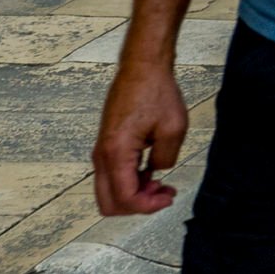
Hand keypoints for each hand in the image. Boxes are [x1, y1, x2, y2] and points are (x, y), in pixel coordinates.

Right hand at [91, 45, 189, 215]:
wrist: (141, 67)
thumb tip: (155, 173)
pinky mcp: (106, 146)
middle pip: (109, 204)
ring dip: (134, 194)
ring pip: (109, 192)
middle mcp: (101, 156)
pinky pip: (112, 176)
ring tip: (161, 182)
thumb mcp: (173, 128)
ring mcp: (101, 151)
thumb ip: (165, 159)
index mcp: (116, 153)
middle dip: (138, 205)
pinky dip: (130, 182)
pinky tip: (151, 170)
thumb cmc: (156, 92)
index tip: (168, 197)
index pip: (125, 198)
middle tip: (163, 193)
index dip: (147, 206)